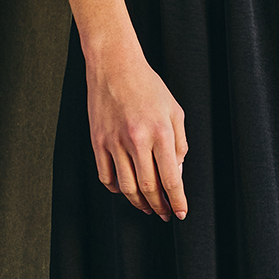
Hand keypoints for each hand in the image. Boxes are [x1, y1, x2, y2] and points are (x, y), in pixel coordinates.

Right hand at [84, 42, 188, 220]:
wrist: (115, 65)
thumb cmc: (148, 86)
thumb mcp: (174, 110)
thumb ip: (180, 143)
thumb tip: (177, 172)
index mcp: (160, 131)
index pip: (171, 178)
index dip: (177, 200)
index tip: (180, 213)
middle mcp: (137, 139)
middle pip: (149, 188)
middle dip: (159, 206)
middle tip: (164, 213)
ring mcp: (114, 142)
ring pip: (127, 187)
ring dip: (139, 203)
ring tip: (147, 207)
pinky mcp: (98, 141)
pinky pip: (106, 177)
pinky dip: (116, 189)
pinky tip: (125, 189)